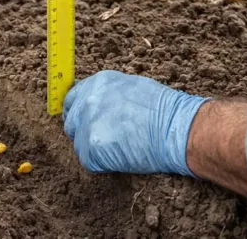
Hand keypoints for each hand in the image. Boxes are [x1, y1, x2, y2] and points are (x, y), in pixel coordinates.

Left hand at [63, 70, 207, 175]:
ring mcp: (88, 124)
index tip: (85, 122)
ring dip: (94, 149)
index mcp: (98, 83)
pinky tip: (121, 157)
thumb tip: (98, 105)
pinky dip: (102, 163)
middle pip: (71, 122)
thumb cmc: (163, 109)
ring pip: (79, 144)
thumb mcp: (131, 87)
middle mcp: (88, 100)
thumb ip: (108, 95)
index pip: (72, 99)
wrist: (175, 128)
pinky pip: (89, 160)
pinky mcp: (92, 147)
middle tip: (104, 139)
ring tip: (119, 148)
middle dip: (83, 132)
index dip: (79, 113)